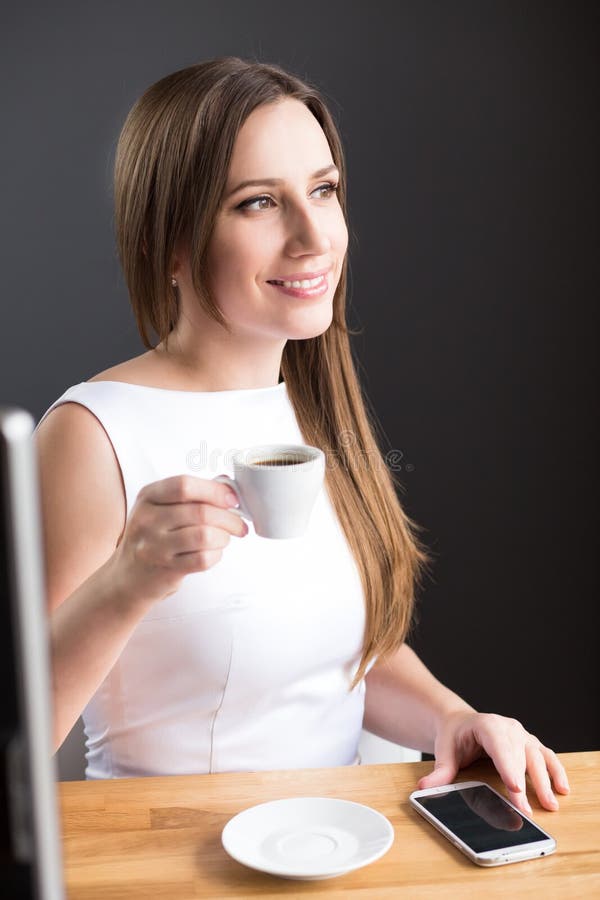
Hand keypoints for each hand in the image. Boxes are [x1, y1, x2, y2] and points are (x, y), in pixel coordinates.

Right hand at [110, 474, 247, 606]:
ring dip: (224, 537)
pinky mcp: (165, 568)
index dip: (214, 491)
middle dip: (229, 518)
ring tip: (224, 538)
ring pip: (205, 536)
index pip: (185, 485)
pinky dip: (216, 555)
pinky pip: (203, 559)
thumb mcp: (161, 507)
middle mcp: (148, 519)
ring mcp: (154, 546)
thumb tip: (227, 486)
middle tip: (239, 524)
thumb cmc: (153, 536)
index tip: (232, 499)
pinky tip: (213, 552)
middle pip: (201, 512)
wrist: (129, 576)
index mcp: (148, 496)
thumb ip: (192, 494)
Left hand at [416, 710, 570, 814]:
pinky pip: (546, 756)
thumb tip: (425, 787)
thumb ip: (439, 771)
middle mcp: (508, 727)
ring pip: (537, 756)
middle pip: (520, 755)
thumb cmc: (454, 735)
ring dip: (545, 780)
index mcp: (487, 724)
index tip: (514, 788)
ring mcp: (521, 735)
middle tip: (527, 810)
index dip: (508, 767)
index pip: (499, 745)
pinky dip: (556, 771)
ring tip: (550, 804)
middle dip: (526, 783)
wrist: (460, 722)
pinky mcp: (529, 745)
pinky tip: (562, 788)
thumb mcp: (444, 750)